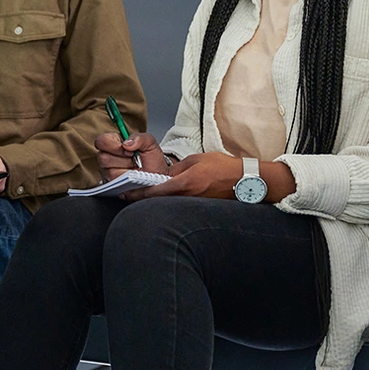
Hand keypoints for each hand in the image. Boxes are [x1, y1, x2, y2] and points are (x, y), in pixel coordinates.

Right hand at [95, 132, 170, 181]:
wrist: (158, 178)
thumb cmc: (152, 161)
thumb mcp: (150, 144)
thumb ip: (139, 138)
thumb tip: (126, 143)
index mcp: (114, 144)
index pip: (102, 141)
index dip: (113, 146)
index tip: (128, 150)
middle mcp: (108, 158)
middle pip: (102, 158)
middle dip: (122, 160)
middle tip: (133, 161)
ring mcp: (108, 173)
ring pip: (109, 172)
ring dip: (126, 171)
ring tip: (134, 170)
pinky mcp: (112, 186)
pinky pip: (114, 184)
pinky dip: (126, 182)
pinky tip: (133, 179)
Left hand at [120, 152, 240, 201]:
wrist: (245, 181)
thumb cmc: (222, 167)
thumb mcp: (195, 160)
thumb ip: (176, 169)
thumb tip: (163, 176)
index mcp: (184, 183)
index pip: (154, 191)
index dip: (136, 193)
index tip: (123, 193)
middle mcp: (187, 198)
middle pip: (157, 202)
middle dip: (141, 200)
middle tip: (127, 197)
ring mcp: (193, 205)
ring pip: (167, 206)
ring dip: (154, 202)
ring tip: (141, 197)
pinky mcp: (199, 209)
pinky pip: (178, 207)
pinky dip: (167, 204)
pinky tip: (162, 200)